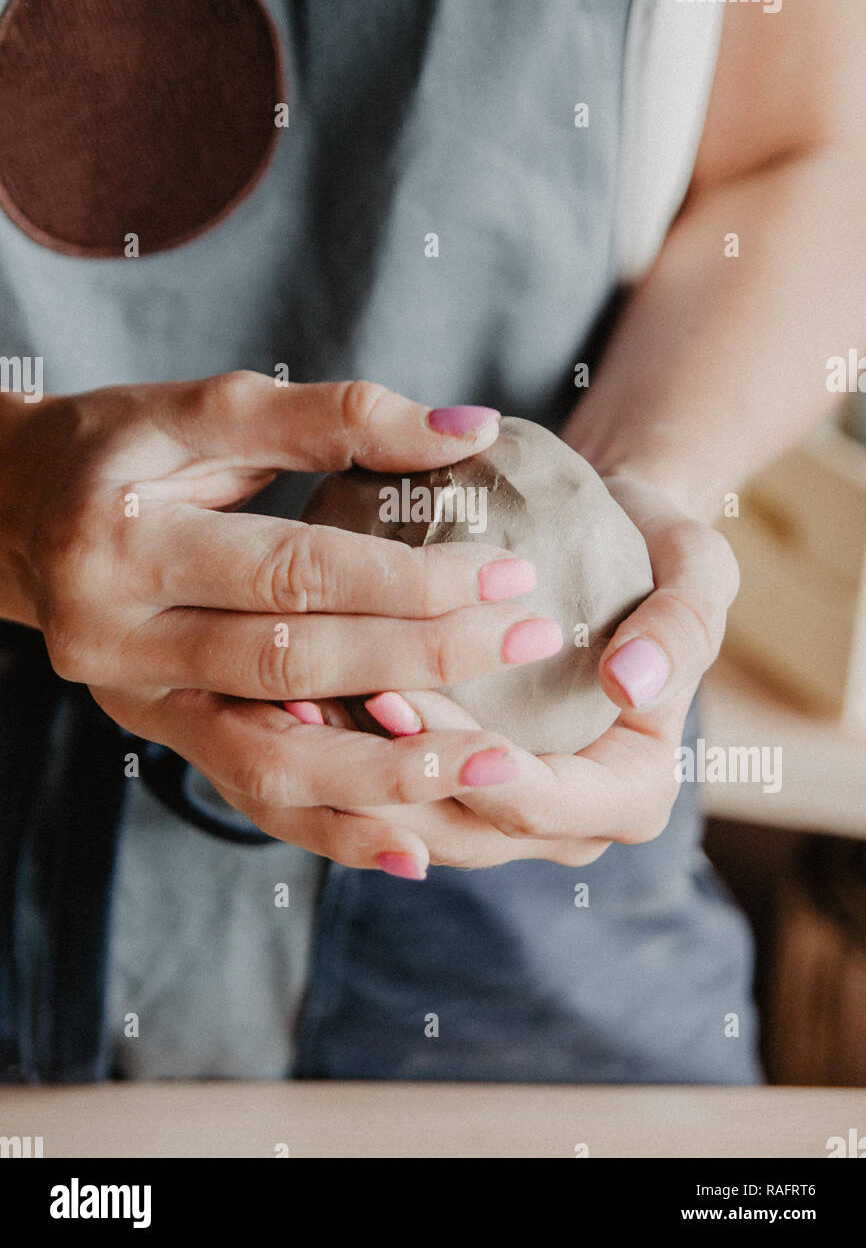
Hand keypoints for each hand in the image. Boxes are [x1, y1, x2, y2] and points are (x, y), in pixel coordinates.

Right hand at [0, 374, 562, 867]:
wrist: (7, 516)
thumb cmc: (117, 450)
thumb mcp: (205, 409)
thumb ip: (333, 416)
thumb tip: (470, 430)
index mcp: (126, 537)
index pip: (293, 569)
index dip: (408, 576)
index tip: (510, 571)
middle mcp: (119, 636)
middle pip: (292, 664)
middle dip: (423, 661)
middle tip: (529, 641)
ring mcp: (134, 702)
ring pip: (268, 760)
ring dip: (388, 771)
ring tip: (495, 767)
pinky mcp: (156, 738)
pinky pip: (248, 797)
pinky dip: (332, 828)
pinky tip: (412, 847)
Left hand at [278, 472, 738, 872]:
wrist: (612, 547)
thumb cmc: (658, 555)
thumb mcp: (699, 571)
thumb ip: (682, 627)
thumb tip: (632, 686)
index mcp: (630, 793)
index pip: (544, 807)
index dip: (472, 768)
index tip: (407, 701)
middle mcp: (565, 825)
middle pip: (463, 831)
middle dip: (390, 775)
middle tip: (327, 699)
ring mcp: (503, 816)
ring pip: (411, 825)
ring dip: (348, 773)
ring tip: (292, 701)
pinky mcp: (455, 788)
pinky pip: (390, 792)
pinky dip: (341, 754)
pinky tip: (292, 697)